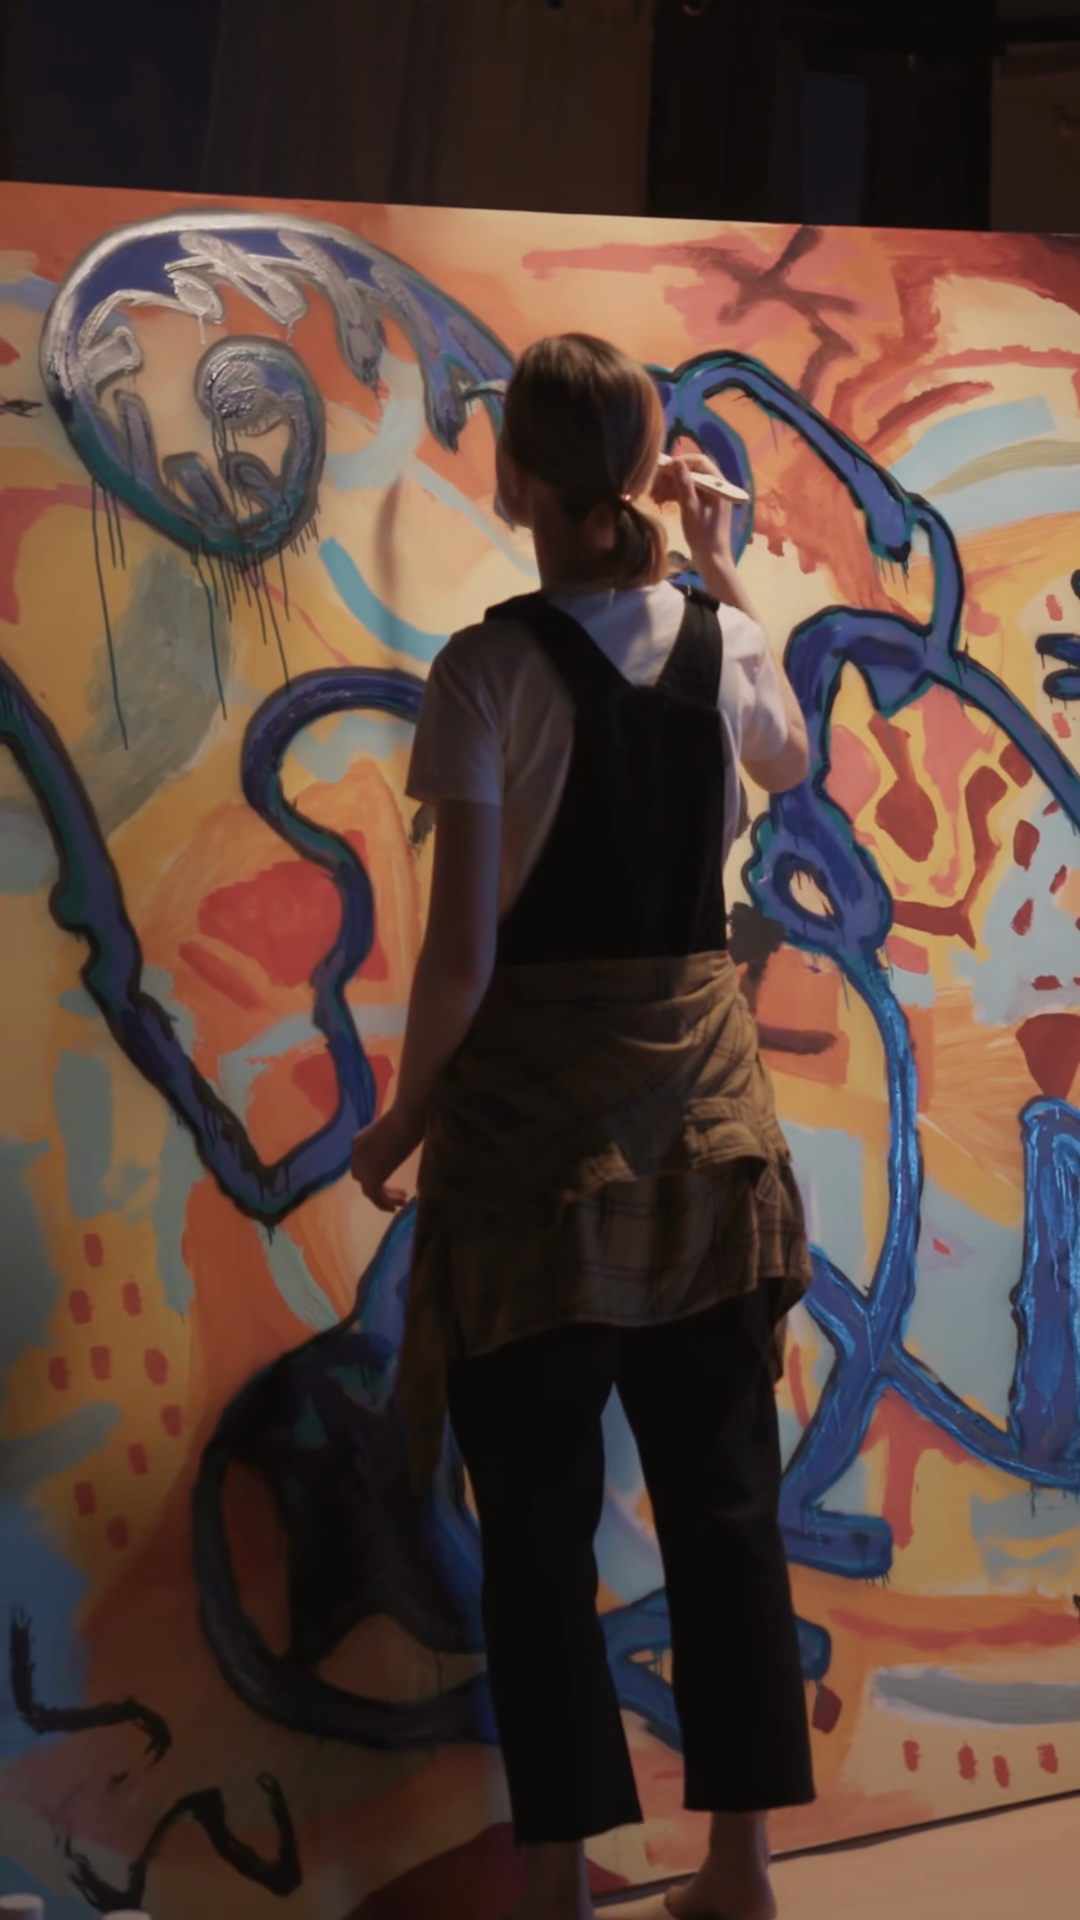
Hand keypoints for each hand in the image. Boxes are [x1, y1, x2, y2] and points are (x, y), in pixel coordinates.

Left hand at [349, 1105, 423, 1212]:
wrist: (406, 1118)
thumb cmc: (406, 1118)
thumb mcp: (392, 1132)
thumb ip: (387, 1144)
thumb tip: (395, 1152)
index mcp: (358, 1141)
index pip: (362, 1164)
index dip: (376, 1175)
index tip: (391, 1181)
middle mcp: (356, 1154)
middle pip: (363, 1179)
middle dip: (380, 1188)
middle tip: (398, 1193)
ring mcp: (362, 1166)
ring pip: (369, 1190)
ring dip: (385, 1198)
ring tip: (401, 1200)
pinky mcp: (372, 1176)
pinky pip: (376, 1196)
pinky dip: (385, 1203)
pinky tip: (398, 1205)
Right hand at [652, 451, 735, 580]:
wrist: (712, 560)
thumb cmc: (703, 535)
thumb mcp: (690, 509)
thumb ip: (684, 484)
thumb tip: (676, 462)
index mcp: (718, 485)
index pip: (700, 462)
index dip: (681, 462)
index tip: (662, 468)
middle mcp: (715, 488)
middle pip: (693, 472)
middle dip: (673, 475)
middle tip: (654, 482)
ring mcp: (709, 497)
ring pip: (688, 483)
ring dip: (671, 486)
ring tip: (653, 493)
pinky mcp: (703, 506)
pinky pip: (688, 494)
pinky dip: (675, 495)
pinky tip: (660, 499)